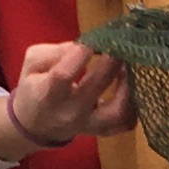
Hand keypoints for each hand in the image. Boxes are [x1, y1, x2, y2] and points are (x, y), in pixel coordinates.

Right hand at [8, 42, 135, 148]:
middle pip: (96, 86)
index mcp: (48, 94)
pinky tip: (131, 84)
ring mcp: (90, 125)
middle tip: (120, 43)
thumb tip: (87, 45)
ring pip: (119, 111)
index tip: (94, 38)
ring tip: (128, 65)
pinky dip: (135, 102)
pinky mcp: (104, 131)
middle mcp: (70, 113)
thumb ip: (56, 51)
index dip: (80, 53)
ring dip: (129, 84)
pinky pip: (127, 121)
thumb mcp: (33, 63)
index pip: (63, 74)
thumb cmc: (35, 87)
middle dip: (111, 59)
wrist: (36, 124)